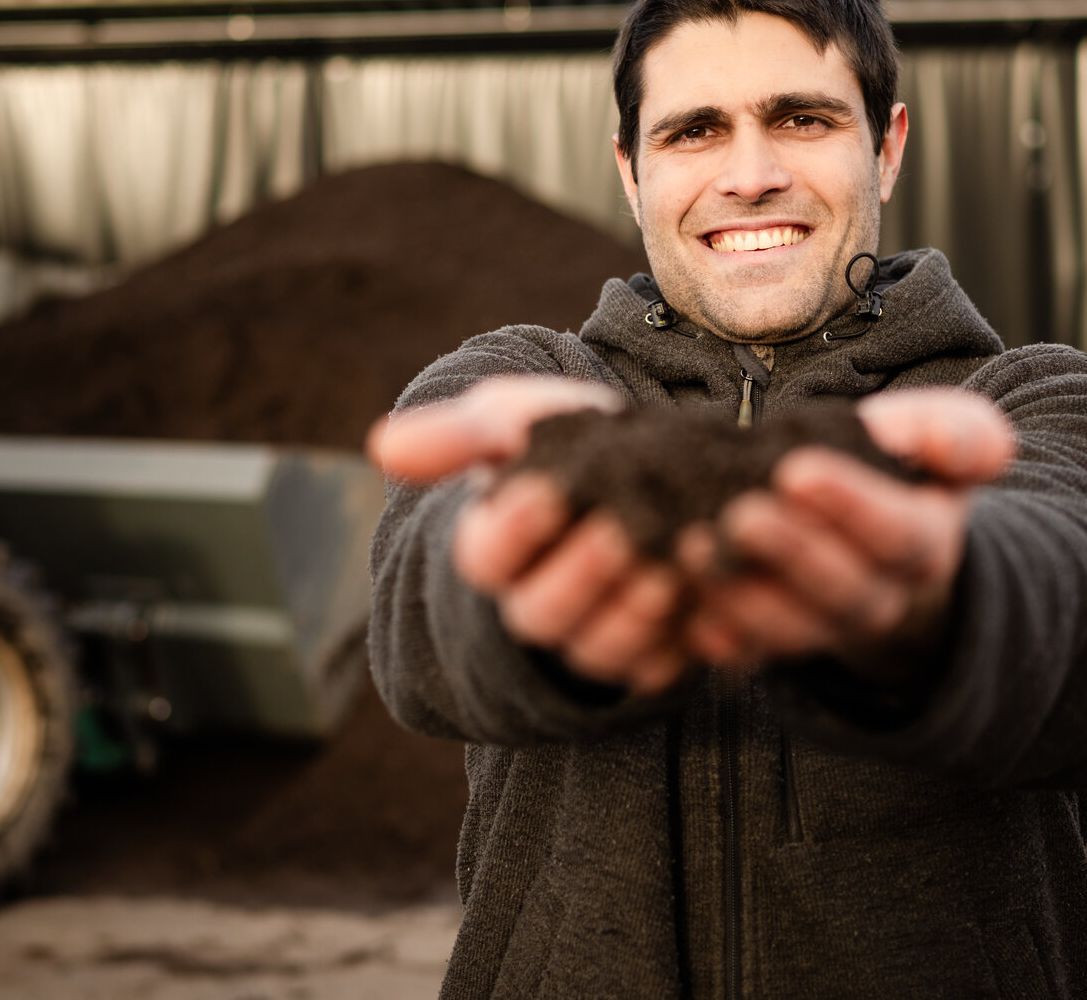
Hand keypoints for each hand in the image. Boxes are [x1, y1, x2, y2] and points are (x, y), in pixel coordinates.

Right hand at [368, 376, 688, 693]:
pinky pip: (658, 666)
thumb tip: (380, 446)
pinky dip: (682, 640)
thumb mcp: (512, 420)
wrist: (640, 472)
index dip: (514, 530)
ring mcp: (590, 636)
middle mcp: (533, 604)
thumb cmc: (562, 444)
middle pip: (540, 613)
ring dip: (632, 614)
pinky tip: (706, 597)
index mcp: (491, 550)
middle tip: (620, 531)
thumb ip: (458, 432)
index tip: (548, 491)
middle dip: (581, 574)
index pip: (485, 557)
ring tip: (669, 565)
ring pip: (598, 648)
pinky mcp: (648, 656)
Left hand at [683, 388, 1016, 679]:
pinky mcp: (769, 641)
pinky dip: (712, 630)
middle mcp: (876, 599)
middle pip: (840, 591)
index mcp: (922, 547)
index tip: (798, 470)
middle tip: (741, 514)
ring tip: (692, 547)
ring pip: (788, 630)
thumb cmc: (896, 468)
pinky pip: (742, 650)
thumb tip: (961, 448)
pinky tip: (680, 604)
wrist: (866, 529)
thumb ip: (957, 434)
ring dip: (740, 595)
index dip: (852, 508)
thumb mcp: (937, 439)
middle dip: (789, 553)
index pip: (899, 537)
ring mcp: (821, 627)